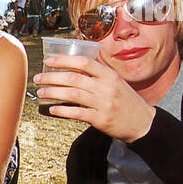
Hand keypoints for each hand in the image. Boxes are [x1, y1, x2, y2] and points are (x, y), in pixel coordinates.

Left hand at [34, 54, 156, 141]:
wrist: (143, 123)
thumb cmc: (126, 101)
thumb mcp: (116, 82)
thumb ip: (98, 75)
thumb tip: (73, 66)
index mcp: (110, 75)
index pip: (85, 62)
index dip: (64, 60)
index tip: (49, 61)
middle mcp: (107, 87)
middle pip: (74, 78)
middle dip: (52, 77)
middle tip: (39, 79)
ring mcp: (104, 104)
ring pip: (73, 94)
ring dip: (53, 92)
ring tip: (41, 93)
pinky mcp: (101, 120)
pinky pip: (77, 113)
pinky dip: (62, 111)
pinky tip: (52, 109)